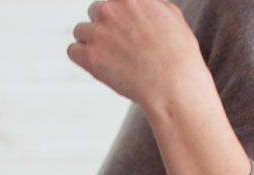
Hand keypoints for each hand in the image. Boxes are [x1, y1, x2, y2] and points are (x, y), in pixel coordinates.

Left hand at [67, 0, 206, 109]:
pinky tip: (99, 67)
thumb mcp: (172, 16)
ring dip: (93, 44)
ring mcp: (97, 33)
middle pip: (94, 12)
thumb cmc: (180, 56)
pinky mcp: (90, 57)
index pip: (111, 0)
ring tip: (115, 61)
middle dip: (104, 28)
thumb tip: (143, 5)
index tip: (122, 28)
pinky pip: (73, 51)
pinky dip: (83, 59)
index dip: (116, 14)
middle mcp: (109, 9)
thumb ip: (151, 5)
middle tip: (122, 48)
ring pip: (81, 32)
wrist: (174, 86)